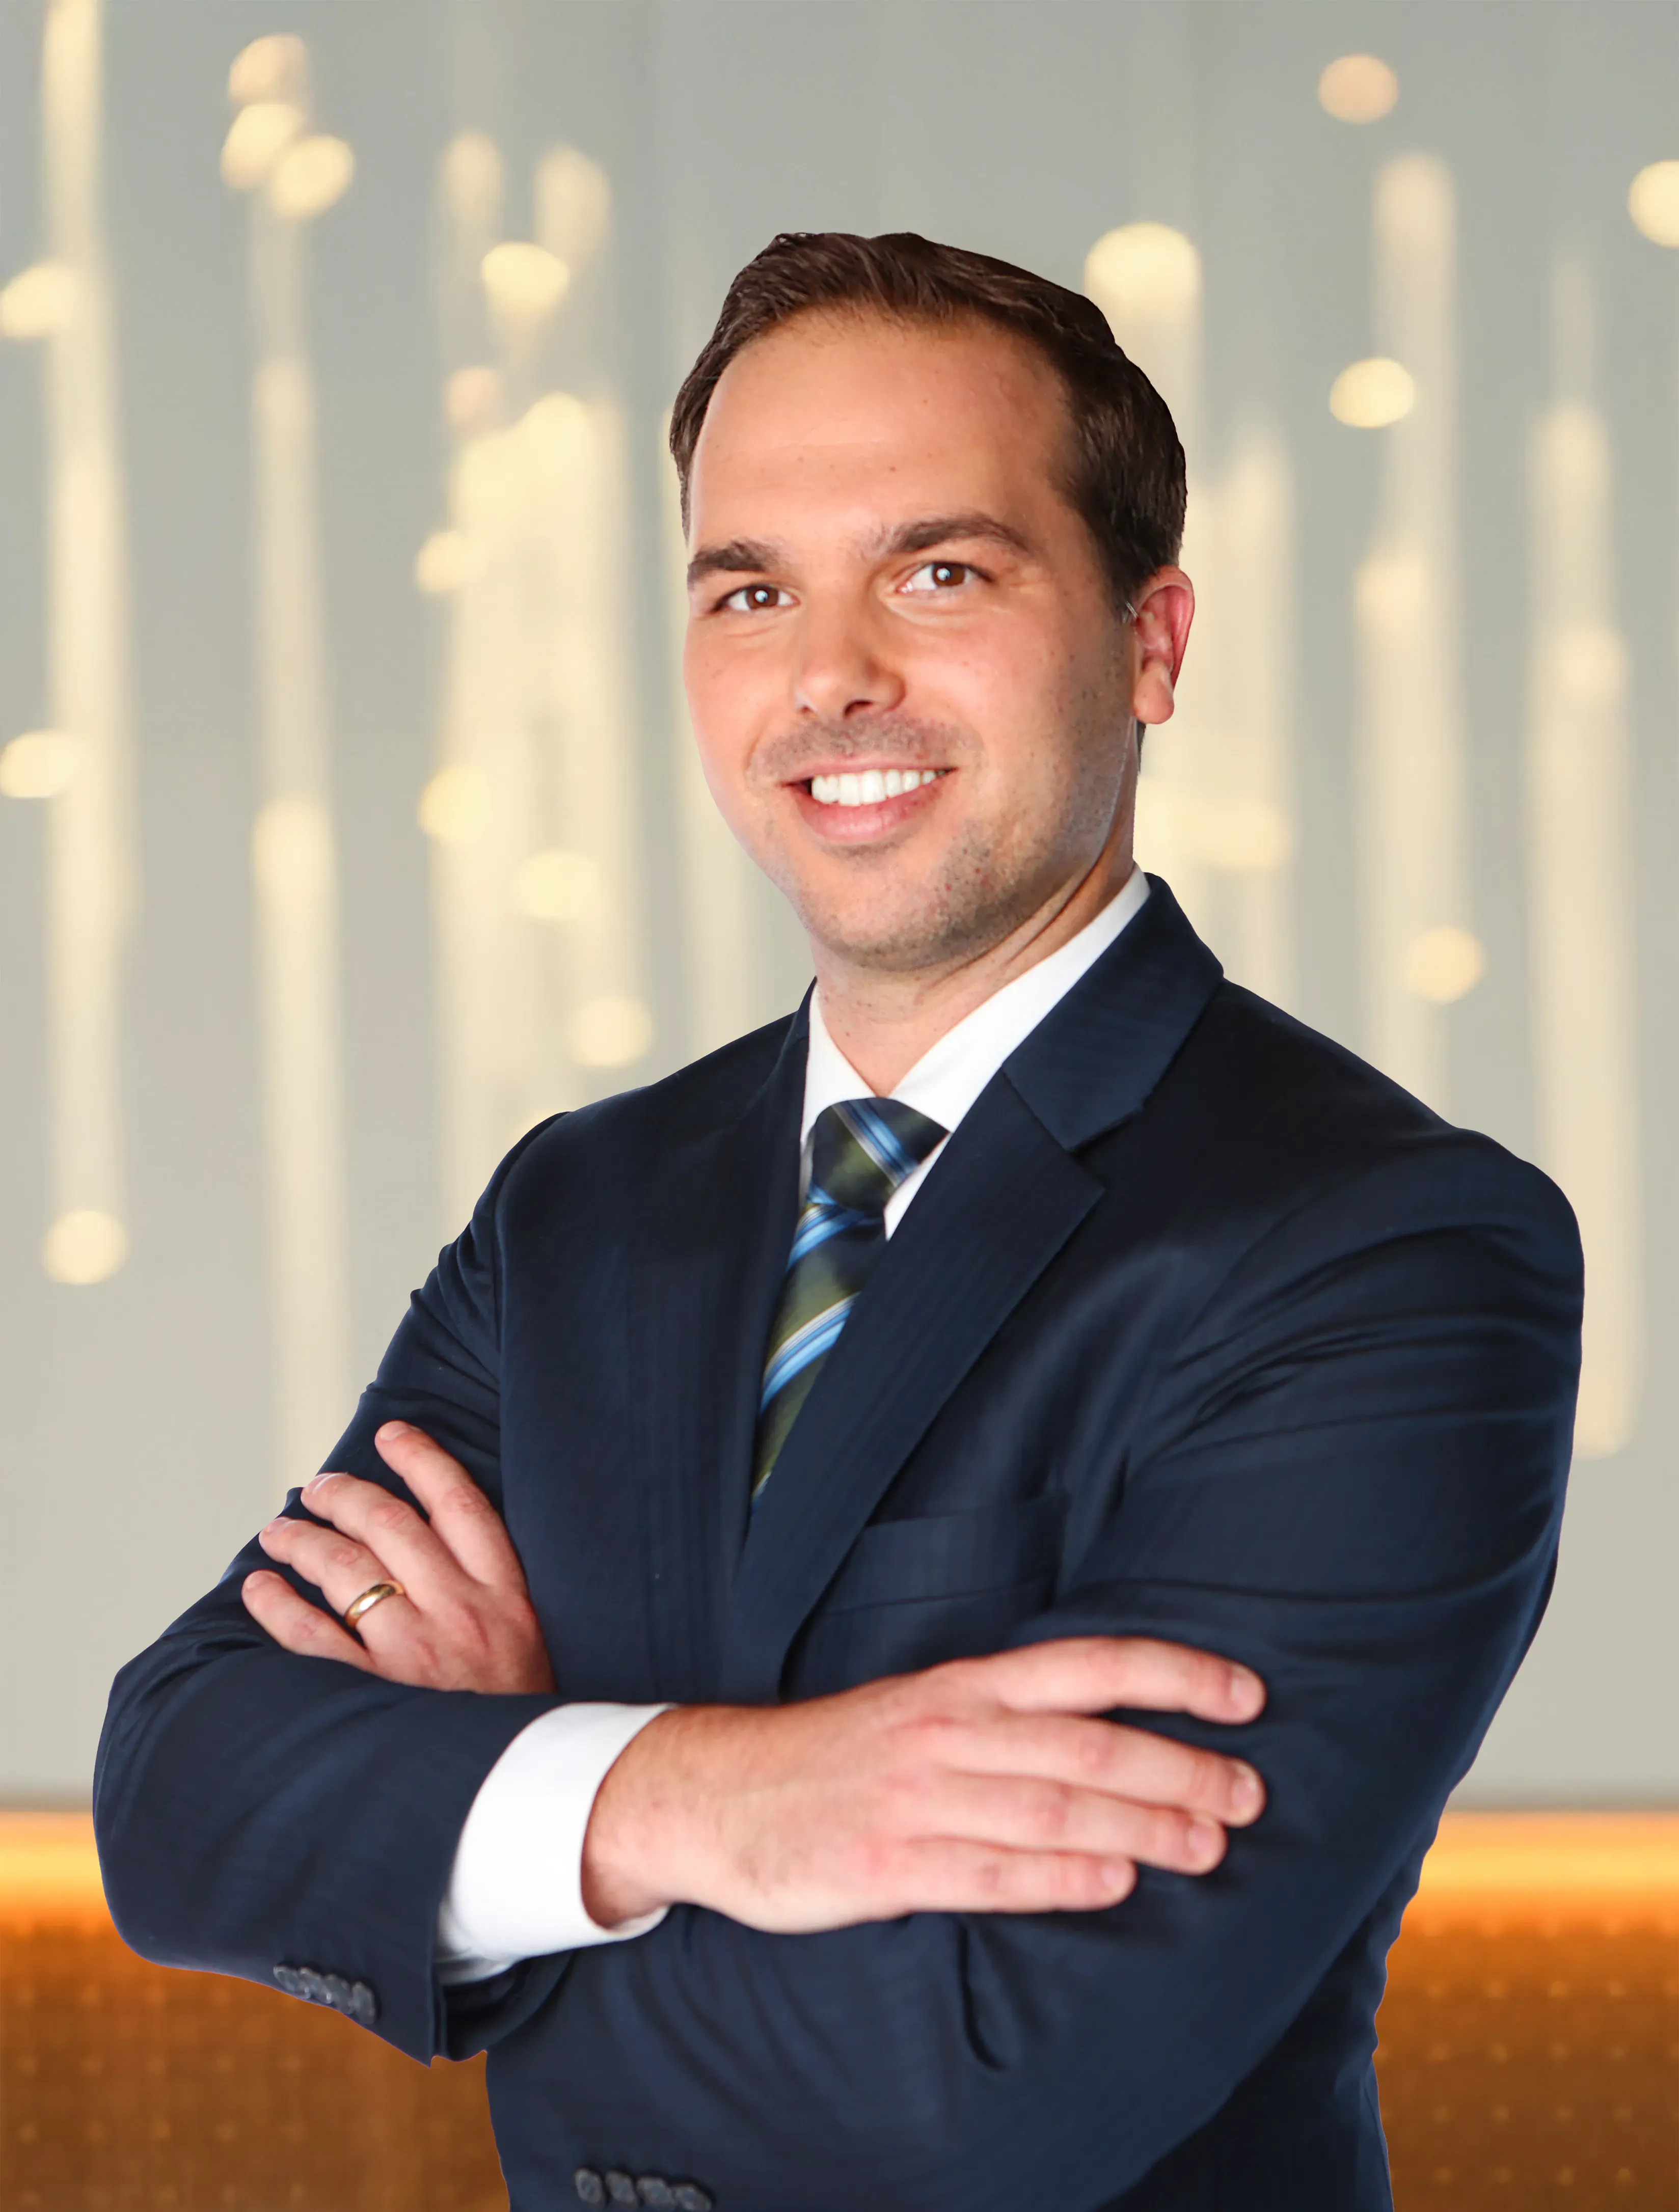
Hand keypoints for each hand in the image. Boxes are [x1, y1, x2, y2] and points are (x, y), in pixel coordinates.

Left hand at [242, 1422, 555, 1693]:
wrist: (534, 1800)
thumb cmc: (524, 1724)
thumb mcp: (531, 1647)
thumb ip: (493, 1600)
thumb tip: (438, 1550)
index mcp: (506, 1596)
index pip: (460, 1503)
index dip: (422, 1459)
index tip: (392, 1433)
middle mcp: (462, 1613)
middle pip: (391, 1525)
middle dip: (347, 1494)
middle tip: (318, 1487)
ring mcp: (416, 1653)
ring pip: (346, 1570)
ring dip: (304, 1540)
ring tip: (280, 1531)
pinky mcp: (377, 1696)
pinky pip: (311, 1637)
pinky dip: (278, 1606)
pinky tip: (260, 1590)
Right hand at [582, 1636, 1263, 1931]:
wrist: (716, 1793)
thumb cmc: (840, 1756)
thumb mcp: (924, 1708)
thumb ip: (1009, 1719)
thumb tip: (1123, 1735)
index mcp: (962, 1685)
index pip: (1088, 1665)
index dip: (1173, 1673)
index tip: (1248, 1695)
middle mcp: (947, 1731)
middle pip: (1086, 1741)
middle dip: (1179, 1765)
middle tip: (1251, 1792)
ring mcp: (916, 1799)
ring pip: (1050, 1805)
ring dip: (1140, 1824)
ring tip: (1210, 1844)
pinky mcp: (883, 1866)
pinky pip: (988, 1871)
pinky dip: (1058, 1875)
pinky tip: (1113, 1881)